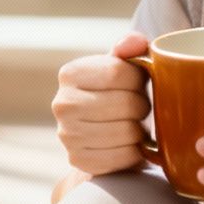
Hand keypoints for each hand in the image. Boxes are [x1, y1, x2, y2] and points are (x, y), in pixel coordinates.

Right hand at [51, 32, 155, 176]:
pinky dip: (135, 153)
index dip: (139, 79)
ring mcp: (67, 135)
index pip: (117, 72)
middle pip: (125, 104)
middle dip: (142, 106)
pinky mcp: (79, 160)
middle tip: (139, 108)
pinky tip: (128, 145)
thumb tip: (135, 43)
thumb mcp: (124, 65)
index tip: (138, 84)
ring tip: (133, 124)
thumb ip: (132, 48)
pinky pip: (123, 157)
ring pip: (127, 132)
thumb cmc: (118, 93)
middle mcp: (61, 104)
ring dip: (140, 130)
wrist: (102, 134)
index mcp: (69, 73)